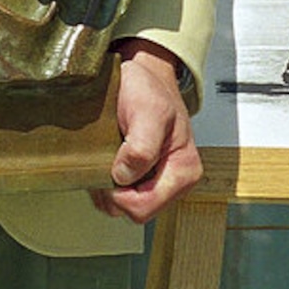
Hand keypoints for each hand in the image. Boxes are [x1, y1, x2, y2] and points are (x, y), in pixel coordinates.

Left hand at [90, 41, 201, 223]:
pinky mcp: (141, 178)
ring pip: (121, 206)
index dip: (120, 194)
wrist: (143, 76)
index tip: (110, 166)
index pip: (144, 207)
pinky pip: (117, 195)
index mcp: (184, 172)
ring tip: (107, 155)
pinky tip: (106, 158)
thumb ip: (141, 146)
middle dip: (112, 191)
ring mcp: (156, 182)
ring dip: (106, 185)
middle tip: (104, 159)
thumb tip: (123, 176)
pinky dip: (105, 180)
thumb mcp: (149, 111)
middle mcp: (173, 183)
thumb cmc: (150, 90)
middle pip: (133, 211)